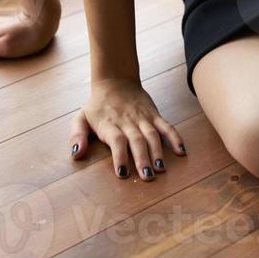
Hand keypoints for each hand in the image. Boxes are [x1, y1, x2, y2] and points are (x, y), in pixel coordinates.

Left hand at [70, 78, 186, 180]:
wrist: (115, 80)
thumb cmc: (97, 105)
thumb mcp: (80, 118)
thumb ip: (77, 136)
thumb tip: (76, 154)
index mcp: (109, 124)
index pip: (116, 140)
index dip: (120, 156)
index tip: (122, 173)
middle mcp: (127, 121)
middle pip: (137, 140)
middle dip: (142, 159)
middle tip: (147, 177)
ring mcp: (143, 118)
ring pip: (152, 135)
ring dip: (158, 152)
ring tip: (161, 169)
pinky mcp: (154, 114)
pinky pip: (166, 126)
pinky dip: (175, 137)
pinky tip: (181, 151)